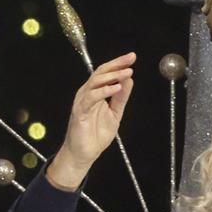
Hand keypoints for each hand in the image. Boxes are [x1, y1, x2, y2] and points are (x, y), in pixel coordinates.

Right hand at [45, 53, 135, 190]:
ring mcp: (82, 101)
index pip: (106, 73)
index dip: (118, 64)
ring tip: (127, 73)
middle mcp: (87, 93)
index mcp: (95, 93)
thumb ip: (121, 97)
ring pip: (95, 82)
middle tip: (131, 60)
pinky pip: (91, 97)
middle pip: (100, 72)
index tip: (132, 57)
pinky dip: (104, 91)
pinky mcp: (79, 111)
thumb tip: (129, 80)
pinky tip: (116, 88)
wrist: (84, 154)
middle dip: (116, 64)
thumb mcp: (115, 113)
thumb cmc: (96, 135)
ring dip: (113, 76)